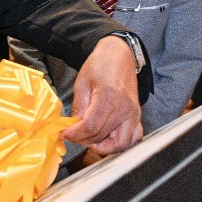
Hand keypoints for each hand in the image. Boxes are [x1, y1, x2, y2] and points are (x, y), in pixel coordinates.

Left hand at [67, 36, 142, 155]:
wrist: (119, 56)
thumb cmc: (101, 65)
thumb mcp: (82, 82)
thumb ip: (79, 107)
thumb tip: (73, 127)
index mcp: (108, 97)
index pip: (90, 127)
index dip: (74, 135)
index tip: (65, 134)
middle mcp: (124, 108)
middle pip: (101, 136)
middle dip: (83, 139)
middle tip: (73, 134)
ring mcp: (133, 114)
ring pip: (119, 144)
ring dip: (102, 146)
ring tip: (89, 137)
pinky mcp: (137, 116)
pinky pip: (132, 139)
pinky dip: (120, 144)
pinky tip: (107, 139)